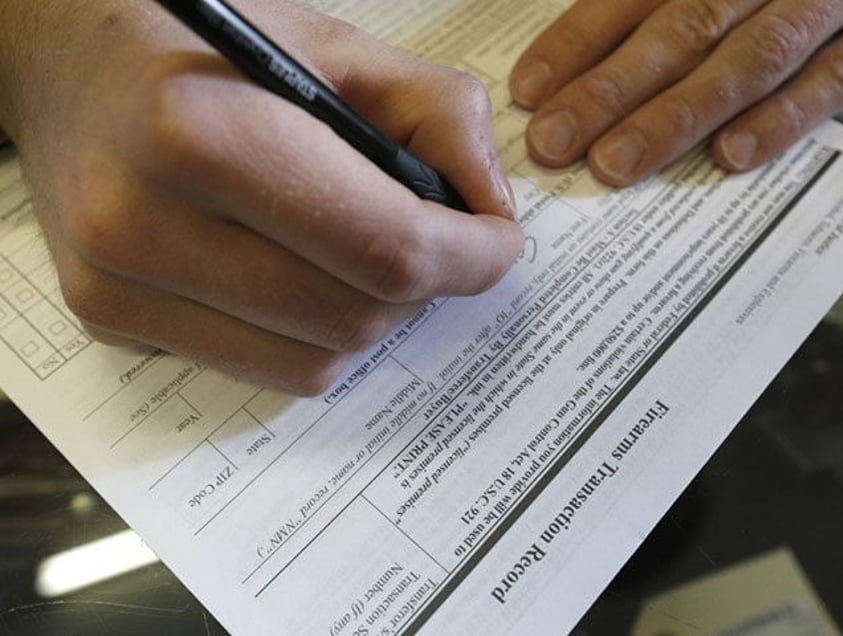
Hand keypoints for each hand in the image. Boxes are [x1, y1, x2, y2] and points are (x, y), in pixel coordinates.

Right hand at [0, 1, 521, 393]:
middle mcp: (145, 224)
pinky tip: (296, 274)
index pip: (385, 248)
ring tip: (361, 255)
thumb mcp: (332, 46)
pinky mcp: (111, 323)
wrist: (67, 60)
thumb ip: (438, 116)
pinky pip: (259, 367)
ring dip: (366, 317)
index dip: (469, 259)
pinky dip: (306, 333)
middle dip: (421, 288)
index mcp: (206, 133)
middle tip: (432, 243)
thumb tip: (491, 209)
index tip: (496, 246)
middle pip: (355, 318)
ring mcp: (120, 288)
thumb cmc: (201, 42)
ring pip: (313, 363)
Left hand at [510, 0, 842, 185]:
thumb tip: (568, 68)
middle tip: (555, 142)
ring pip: (746, 60)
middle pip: (680, 30)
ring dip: (676, 115)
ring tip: (616, 163)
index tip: (529, 92)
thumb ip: (647, 10)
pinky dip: (781, 118)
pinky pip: (829, 81)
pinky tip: (730, 156)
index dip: (577, 42)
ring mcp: (817, 7)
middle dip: (609, 90)